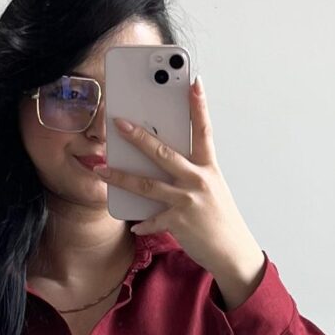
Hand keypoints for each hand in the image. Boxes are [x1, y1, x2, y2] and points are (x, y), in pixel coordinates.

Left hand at [111, 76, 266, 305]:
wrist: (233, 252)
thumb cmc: (220, 219)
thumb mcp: (211, 189)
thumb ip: (191, 173)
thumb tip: (162, 161)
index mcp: (209, 168)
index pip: (204, 130)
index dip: (199, 105)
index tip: (194, 82)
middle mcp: (199, 180)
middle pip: (164, 153)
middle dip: (139, 137)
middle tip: (118, 122)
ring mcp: (189, 201)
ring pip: (147, 185)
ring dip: (120, 177)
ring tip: (100, 170)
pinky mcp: (180, 222)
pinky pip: (152, 219)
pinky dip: (142, 223)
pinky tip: (134, 225)